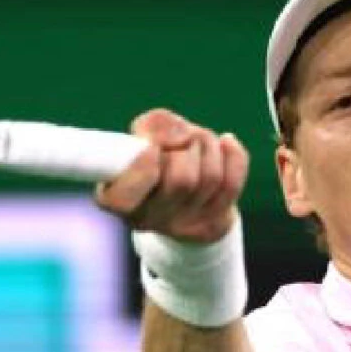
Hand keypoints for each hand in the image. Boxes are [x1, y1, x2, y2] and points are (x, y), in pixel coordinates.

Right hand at [95, 108, 247, 242]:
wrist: (178, 192)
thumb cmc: (152, 157)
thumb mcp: (141, 136)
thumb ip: (153, 126)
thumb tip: (181, 133)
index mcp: (118, 201)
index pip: (125, 198)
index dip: (143, 167)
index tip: (151, 148)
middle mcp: (149, 220)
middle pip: (181, 181)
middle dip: (186, 147)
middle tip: (180, 139)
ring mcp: (184, 226)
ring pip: (210, 178)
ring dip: (207, 145)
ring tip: (197, 139)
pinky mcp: (212, 222)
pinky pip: (232, 183)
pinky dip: (232, 155)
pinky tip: (225, 143)